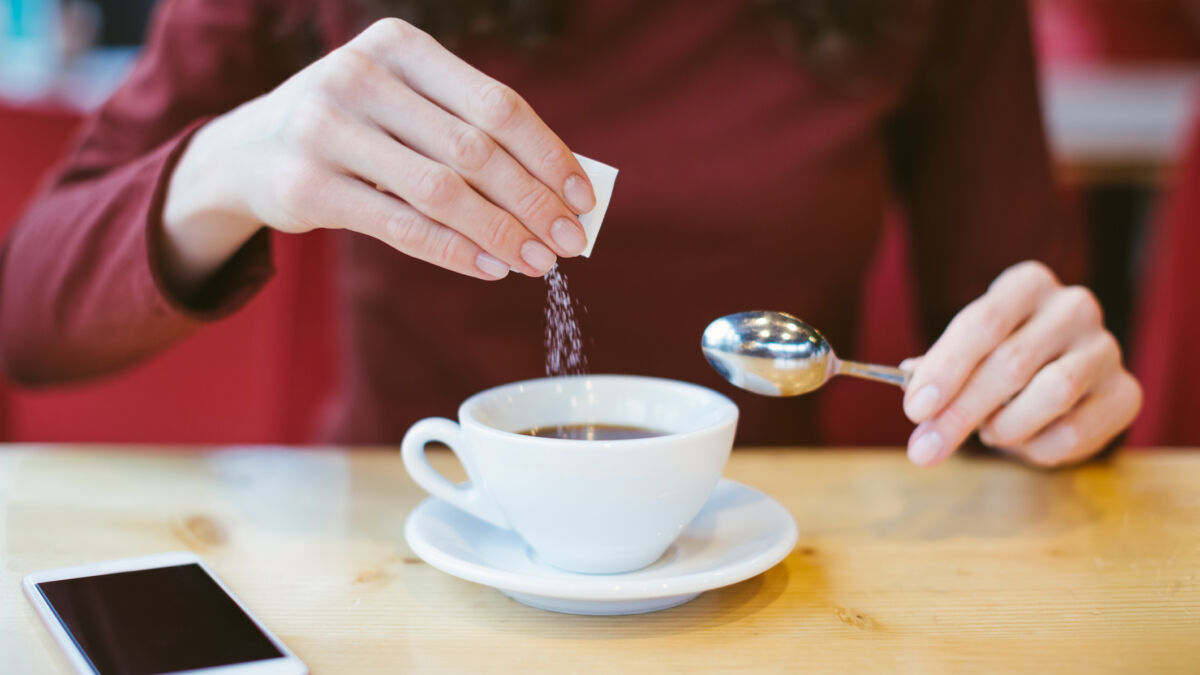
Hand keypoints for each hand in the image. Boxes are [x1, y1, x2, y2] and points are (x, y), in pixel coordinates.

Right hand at [163, 18, 594, 292]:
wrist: (247, 149)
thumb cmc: (355, 127)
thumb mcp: (404, 104)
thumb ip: (468, 130)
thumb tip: (558, 189)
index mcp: (400, 45)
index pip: (497, 104)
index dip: (548, 156)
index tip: (582, 199)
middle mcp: (360, 76)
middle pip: (475, 150)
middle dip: (533, 203)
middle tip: (569, 243)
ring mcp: (326, 128)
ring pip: (441, 192)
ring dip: (501, 234)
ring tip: (537, 263)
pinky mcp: (306, 185)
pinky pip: (401, 227)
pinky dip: (455, 252)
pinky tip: (490, 268)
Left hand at [901, 261, 1141, 467]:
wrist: (1063, 380)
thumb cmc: (1000, 359)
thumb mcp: (966, 354)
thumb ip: (939, 370)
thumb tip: (913, 392)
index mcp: (1027, 285)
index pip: (982, 322)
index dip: (945, 369)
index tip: (915, 409)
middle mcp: (1073, 307)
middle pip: (1011, 363)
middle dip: (960, 412)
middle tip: (925, 449)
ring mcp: (1106, 348)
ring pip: (1052, 393)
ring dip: (1005, 426)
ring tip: (988, 433)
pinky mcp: (1126, 393)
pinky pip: (1075, 431)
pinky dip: (1036, 447)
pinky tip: (1024, 442)